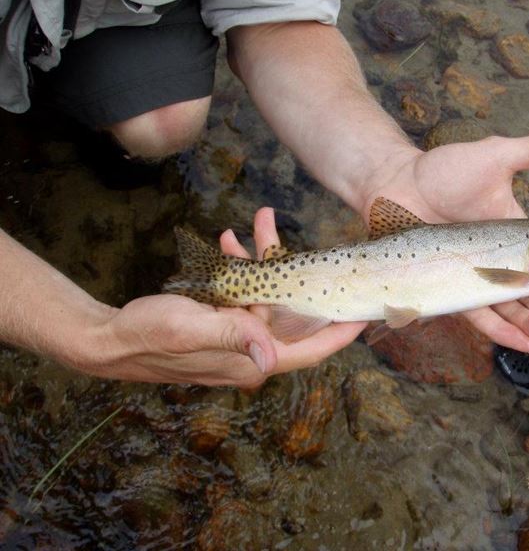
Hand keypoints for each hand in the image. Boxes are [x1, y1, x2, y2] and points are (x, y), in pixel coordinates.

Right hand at [80, 209, 363, 386]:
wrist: (110, 337)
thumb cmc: (149, 337)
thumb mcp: (190, 331)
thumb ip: (233, 338)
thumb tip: (270, 355)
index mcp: (254, 359)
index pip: (311, 348)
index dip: (340, 330)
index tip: (366, 311)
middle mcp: (253, 350)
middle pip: (293, 313)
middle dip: (301, 275)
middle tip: (311, 243)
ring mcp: (238, 335)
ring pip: (268, 295)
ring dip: (265, 259)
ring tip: (259, 220)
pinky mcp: (222, 321)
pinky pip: (242, 292)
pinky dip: (240, 266)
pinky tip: (230, 241)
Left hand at [361, 134, 528, 352]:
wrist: (396, 183)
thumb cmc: (445, 169)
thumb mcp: (497, 154)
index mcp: (513, 232)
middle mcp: (496, 258)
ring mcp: (474, 275)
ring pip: (509, 306)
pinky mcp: (450, 288)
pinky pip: (479, 314)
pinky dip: (501, 331)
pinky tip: (524, 342)